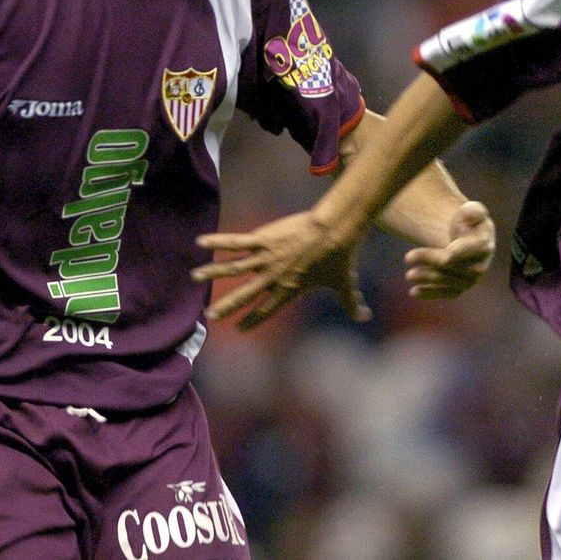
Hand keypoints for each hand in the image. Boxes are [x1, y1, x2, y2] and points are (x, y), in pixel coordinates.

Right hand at [192, 212, 370, 329]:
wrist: (335, 232)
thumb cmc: (341, 258)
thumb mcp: (344, 285)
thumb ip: (352, 304)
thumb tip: (365, 316)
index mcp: (289, 290)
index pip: (267, 309)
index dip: (254, 319)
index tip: (240, 328)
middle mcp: (274, 277)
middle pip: (245, 294)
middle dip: (227, 305)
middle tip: (210, 315)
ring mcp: (267, 258)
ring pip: (234, 268)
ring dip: (213, 272)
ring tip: (194, 277)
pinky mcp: (264, 238)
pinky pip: (237, 242)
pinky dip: (218, 241)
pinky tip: (201, 242)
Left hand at [402, 200, 494, 298]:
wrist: (468, 239)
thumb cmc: (468, 222)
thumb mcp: (472, 211)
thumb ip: (473, 211)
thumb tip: (468, 214)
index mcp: (483, 245)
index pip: (469, 250)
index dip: (458, 253)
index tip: (445, 256)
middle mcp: (480, 266)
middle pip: (453, 266)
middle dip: (430, 261)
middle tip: (407, 257)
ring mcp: (470, 280)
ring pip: (446, 281)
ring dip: (426, 278)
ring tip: (408, 276)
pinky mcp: (460, 289)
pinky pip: (445, 293)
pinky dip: (429, 293)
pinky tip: (414, 292)